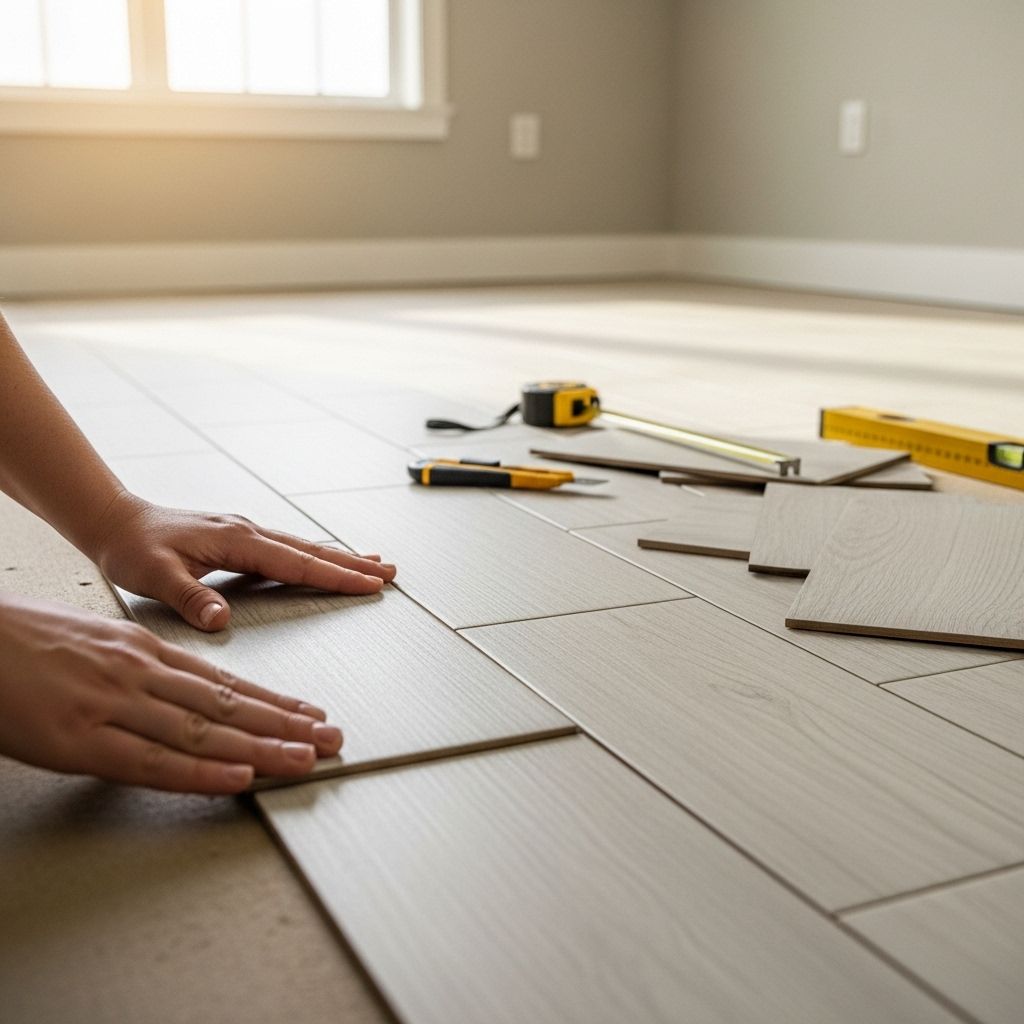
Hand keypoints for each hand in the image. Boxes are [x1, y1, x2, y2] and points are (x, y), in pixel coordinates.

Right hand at [0, 593, 342, 792]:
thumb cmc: (22, 640)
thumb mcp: (95, 641)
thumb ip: (139, 665)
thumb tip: (177, 685)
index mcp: (143, 650)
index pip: (226, 681)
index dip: (274, 701)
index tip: (310, 713)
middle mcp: (139, 674)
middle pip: (229, 705)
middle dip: (287, 725)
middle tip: (331, 739)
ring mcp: (112, 706)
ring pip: (205, 732)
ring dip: (262, 749)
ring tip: (307, 758)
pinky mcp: (80, 741)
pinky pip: (153, 762)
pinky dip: (201, 772)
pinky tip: (239, 777)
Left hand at [91, 493, 395, 630]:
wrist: (116, 521)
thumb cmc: (133, 548)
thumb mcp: (155, 577)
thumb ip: (191, 598)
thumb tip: (221, 621)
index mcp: (236, 541)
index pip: (297, 563)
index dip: (336, 576)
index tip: (368, 584)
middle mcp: (248, 531)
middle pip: (312, 551)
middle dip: (354, 563)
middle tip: (389, 573)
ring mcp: (247, 532)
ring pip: (305, 546)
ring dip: (341, 557)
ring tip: (374, 564)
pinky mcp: (241, 537)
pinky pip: (290, 546)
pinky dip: (317, 554)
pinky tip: (325, 558)